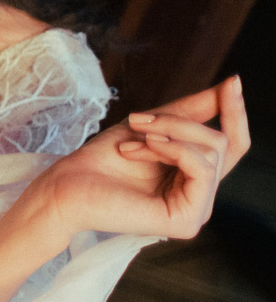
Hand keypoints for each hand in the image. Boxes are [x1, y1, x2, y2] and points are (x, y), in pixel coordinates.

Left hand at [0, 75, 248, 301]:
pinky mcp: (187, 220)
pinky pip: (200, 167)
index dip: (235, 112)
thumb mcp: (150, 126)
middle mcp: (200, 196)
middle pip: (222, 143)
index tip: (233, 81)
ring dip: (168, 132)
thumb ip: (189, 111)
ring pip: (212, 150)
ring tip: (132, 138)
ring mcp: (196, 211)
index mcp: (193, 177)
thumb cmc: (100, 160)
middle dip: (179, 121)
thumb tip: (229, 86)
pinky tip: (138, 149)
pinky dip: (170, 149)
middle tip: (138, 119)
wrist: (66, 187)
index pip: (232, 144)